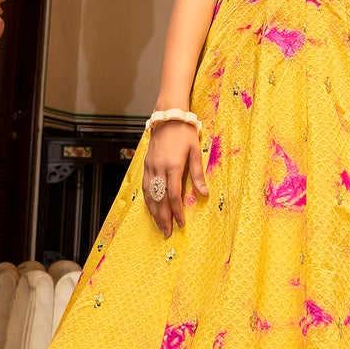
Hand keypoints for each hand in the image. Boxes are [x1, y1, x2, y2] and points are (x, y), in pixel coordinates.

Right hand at [142, 118, 207, 235]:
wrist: (168, 116)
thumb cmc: (185, 133)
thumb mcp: (195, 151)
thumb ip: (197, 174)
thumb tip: (204, 194)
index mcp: (173, 166)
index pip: (173, 195)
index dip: (176, 212)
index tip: (181, 224)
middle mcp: (159, 169)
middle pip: (159, 199)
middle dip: (163, 218)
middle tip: (167, 232)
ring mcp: (150, 167)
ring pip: (150, 195)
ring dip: (154, 212)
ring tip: (159, 225)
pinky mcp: (146, 164)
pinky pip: (145, 187)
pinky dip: (148, 200)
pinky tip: (151, 209)